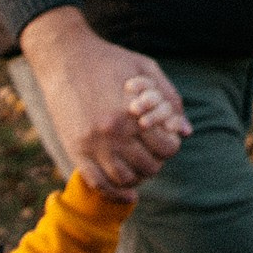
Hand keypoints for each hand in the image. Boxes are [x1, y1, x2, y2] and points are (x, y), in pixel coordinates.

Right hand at [19, 7, 189, 201]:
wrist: (66, 58)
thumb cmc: (110, 60)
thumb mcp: (146, 69)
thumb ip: (169, 98)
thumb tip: (186, 131)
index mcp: (134, 113)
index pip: (167, 148)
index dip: (171, 145)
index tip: (166, 139)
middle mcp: (114, 133)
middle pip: (149, 166)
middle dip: (156, 161)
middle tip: (153, 151)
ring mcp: (93, 145)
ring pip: (125, 179)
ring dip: (138, 177)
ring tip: (139, 165)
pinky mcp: (76, 150)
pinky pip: (98, 183)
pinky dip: (115, 194)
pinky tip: (129, 194)